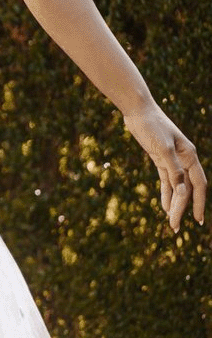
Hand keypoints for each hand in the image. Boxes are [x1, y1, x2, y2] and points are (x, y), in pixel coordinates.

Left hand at [123, 98, 205, 232]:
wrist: (138, 110)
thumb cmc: (152, 125)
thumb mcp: (162, 148)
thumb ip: (173, 169)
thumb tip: (182, 190)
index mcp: (190, 155)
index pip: (198, 185)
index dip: (199, 203)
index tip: (198, 220)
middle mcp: (184, 159)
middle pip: (187, 189)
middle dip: (183, 208)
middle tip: (174, 227)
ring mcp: (172, 159)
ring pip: (177, 187)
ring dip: (175, 204)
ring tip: (172, 221)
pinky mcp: (160, 158)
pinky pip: (166, 180)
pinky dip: (166, 194)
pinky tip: (165, 207)